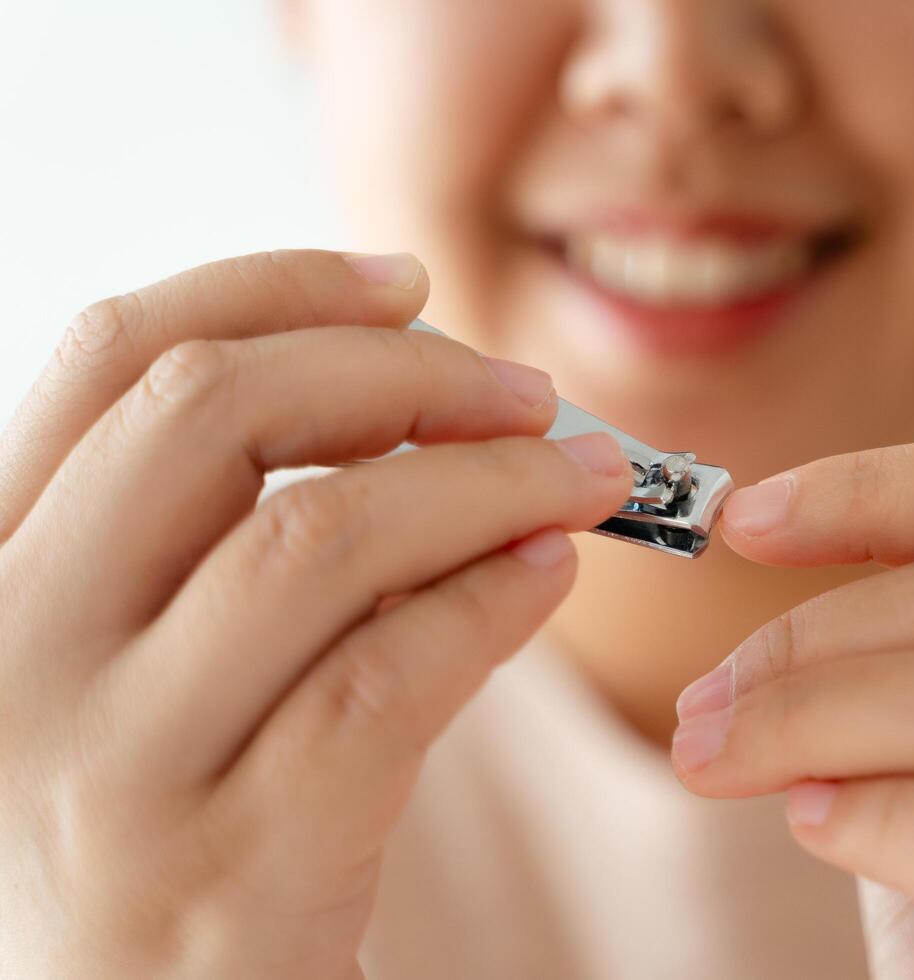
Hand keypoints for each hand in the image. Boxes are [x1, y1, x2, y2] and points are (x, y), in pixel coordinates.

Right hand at [0, 250, 631, 977]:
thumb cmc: (166, 842)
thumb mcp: (147, 669)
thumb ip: (226, 545)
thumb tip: (418, 409)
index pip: (113, 357)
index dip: (274, 288)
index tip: (406, 284)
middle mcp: (12, 661)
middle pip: (211, 411)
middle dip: (401, 371)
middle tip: (526, 392)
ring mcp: (111, 774)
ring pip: (317, 532)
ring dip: (485, 480)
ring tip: (583, 478)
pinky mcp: (231, 874)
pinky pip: (388, 678)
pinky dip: (494, 598)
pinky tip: (550, 573)